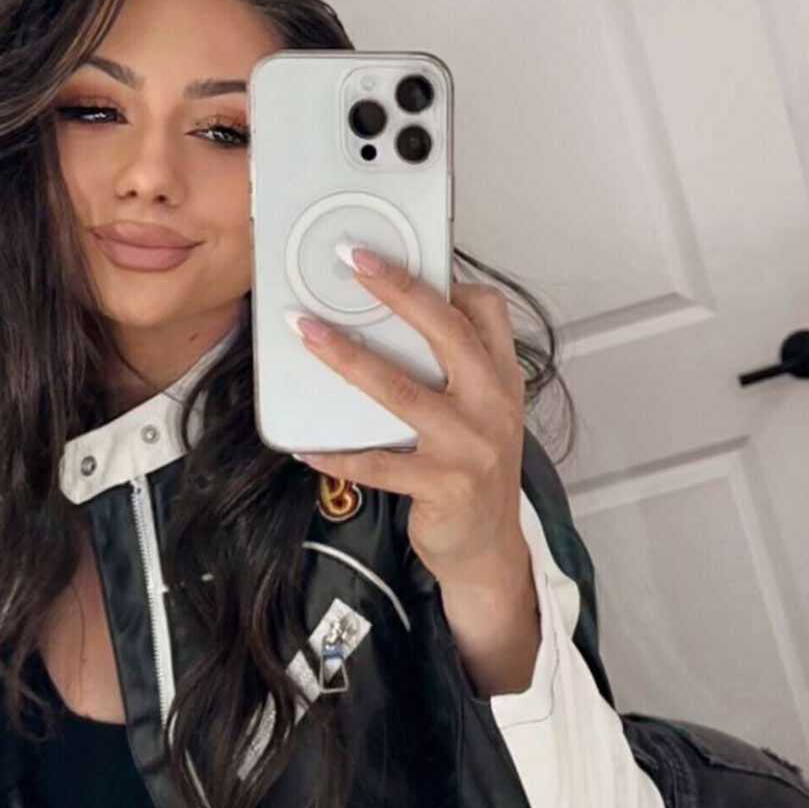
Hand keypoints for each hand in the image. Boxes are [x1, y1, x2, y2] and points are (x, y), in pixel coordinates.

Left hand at [289, 246, 528, 591]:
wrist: (489, 548)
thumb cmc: (475, 473)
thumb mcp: (482, 412)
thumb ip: (455, 371)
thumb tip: (392, 323)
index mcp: (501, 379)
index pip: (486, 310)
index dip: (445, 279)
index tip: (400, 258)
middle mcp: (491, 405)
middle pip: (446, 332)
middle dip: (397, 289)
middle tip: (354, 261)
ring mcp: (469, 446)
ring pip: (400, 390)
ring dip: (347, 357)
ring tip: (308, 333)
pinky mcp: (442, 486)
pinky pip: (378, 463)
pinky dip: (338, 454)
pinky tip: (307, 446)